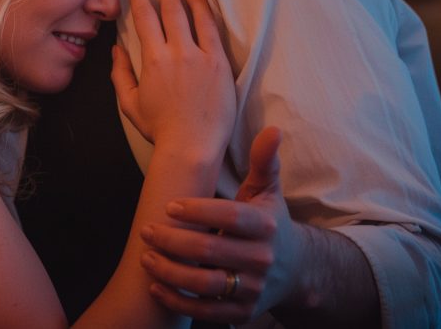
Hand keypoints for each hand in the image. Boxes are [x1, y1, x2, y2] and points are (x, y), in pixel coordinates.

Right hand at [112, 0, 234, 159]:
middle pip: (169, 11)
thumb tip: (116, 49)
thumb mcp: (129, 103)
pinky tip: (203, 3)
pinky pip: (213, 31)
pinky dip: (206, 12)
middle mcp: (176, 53)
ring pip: (192, 16)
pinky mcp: (220, 64)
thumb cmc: (160, 128)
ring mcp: (200, 56)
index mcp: (152, 61)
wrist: (191, 145)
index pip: (144, 19)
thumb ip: (120, 73)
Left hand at [139, 127, 305, 323]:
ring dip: (170, 272)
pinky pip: (206, 311)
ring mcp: (253, 288)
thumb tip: (272, 130)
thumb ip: (263, 162)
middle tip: (146, 231)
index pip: (230, 217)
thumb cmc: (268, 222)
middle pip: (211, 250)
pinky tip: (157, 286)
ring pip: (205, 284)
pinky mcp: (242, 312)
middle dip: (173, 241)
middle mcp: (262, 259)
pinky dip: (178, 301)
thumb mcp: (267, 191)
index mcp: (266, 226)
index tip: (170, 205)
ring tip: (146, 256)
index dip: (198, 211)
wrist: (294, 269)